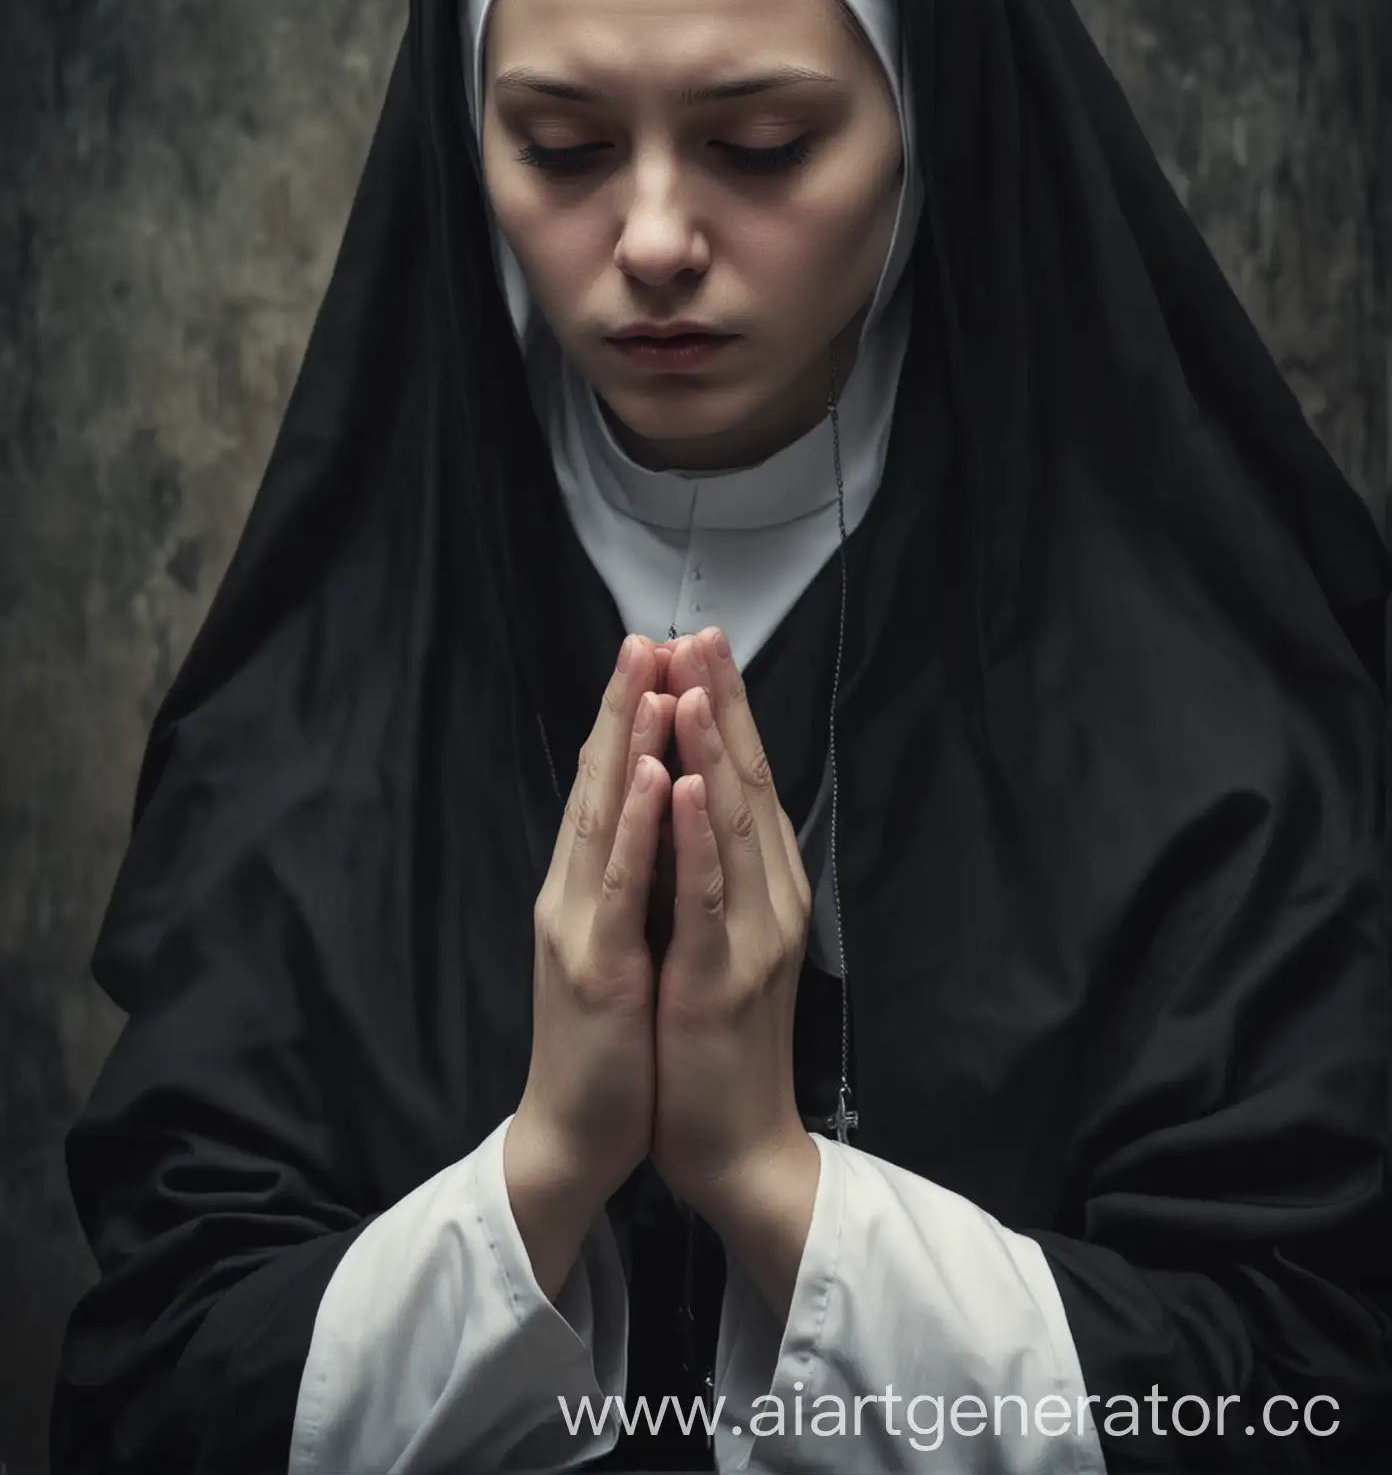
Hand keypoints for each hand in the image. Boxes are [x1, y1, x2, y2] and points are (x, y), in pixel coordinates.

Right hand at [508, 634, 675, 1216]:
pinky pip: (622, 884)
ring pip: (606, 816)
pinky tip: (651, 773)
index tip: (657, 652)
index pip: (609, 782)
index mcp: (588, 885)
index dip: (629, 716)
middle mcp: (575, 891)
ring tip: (649, 674)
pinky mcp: (598, 969)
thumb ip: (634, 879)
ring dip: (628, 740)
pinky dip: (638, 824)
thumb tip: (663, 813)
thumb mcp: (625, 943)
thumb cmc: (611, 1041)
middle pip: (600, 781)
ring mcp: (581, 925)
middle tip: (647, 633)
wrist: (575, 1134)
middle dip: (625, 704)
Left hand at [650, 627, 812, 1208]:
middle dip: (720, 703)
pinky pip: (709, 895)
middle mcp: (769, 897)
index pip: (744, 777)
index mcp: (764, 885)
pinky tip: (688, 785)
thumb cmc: (716, 1042)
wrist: (737, 1146)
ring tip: (694, 681)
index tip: (697, 645)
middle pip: (745, 781)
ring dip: (712, 749)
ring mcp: (751, 934)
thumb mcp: (720, 938)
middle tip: (700, 631)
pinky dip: (699, 836)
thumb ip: (718, 871)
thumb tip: (701, 800)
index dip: (723, 709)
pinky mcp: (722, 978)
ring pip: (732, 824)